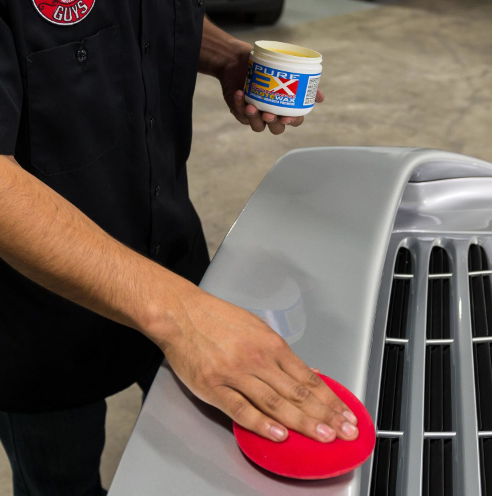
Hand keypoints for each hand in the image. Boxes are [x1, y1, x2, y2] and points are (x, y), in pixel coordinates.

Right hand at [157, 287, 358, 442]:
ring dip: (302, 421)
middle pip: (297, 392)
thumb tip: (308, 371)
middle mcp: (257, 359)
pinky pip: (240, 408)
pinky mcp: (213, 385)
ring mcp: (235, 373)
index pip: (308, 377)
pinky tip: (279, 435)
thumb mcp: (256, 327)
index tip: (345, 413)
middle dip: (324, 414)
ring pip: (275, 402)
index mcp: (270, 344)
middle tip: (345, 431)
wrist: (182, 313)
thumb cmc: (218, 318)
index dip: (330, 398)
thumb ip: (281, 352)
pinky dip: (261, 423)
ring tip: (322, 436)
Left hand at [218, 44, 324, 134]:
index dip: (292, 121)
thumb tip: (320, 98)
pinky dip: (239, 105)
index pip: (294, 120)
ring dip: (255, 119)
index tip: (288, 116)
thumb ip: (302, 82)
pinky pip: (241, 114)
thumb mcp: (283, 69)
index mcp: (285, 106)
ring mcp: (256, 115)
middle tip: (269, 114)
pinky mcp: (241, 112)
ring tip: (251, 107)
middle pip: (276, 128)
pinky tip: (240, 94)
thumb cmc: (263, 65)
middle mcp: (272, 113)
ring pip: (258, 126)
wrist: (237, 59)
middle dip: (274, 123)